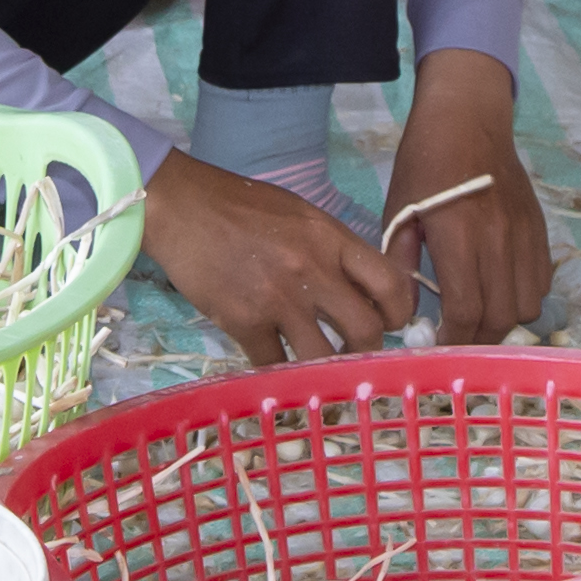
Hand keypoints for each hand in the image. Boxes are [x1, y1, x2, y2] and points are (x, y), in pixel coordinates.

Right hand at [139, 148, 416, 366]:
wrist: (181, 207)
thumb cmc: (241, 206)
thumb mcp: (301, 215)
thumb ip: (334, 249)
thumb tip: (361, 289)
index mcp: (332, 238)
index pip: (390, 283)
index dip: (399, 312)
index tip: (392, 323)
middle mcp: (313, 270)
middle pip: (366, 330)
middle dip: (368, 351)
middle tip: (357, 355)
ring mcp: (278, 299)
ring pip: (324, 357)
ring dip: (326, 370)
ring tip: (320, 372)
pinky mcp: (243, 322)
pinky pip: (274, 365)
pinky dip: (278, 373)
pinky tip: (277, 369)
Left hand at [384, 48, 551, 339]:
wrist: (469, 119)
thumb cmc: (425, 163)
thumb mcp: (399, 211)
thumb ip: (402, 263)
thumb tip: (406, 313)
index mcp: (459, 236)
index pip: (466, 310)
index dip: (453, 340)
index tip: (438, 348)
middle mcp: (498, 240)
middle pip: (500, 316)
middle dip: (478, 340)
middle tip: (459, 343)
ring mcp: (524, 235)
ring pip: (528, 305)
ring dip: (504, 322)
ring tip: (481, 320)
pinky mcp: (540, 230)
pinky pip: (542, 282)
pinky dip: (524, 298)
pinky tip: (502, 292)